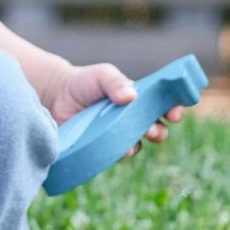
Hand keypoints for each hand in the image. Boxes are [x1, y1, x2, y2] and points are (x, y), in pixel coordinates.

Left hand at [42, 60, 183, 158]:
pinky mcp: (103, 147)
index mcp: (137, 100)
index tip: (174, 112)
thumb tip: (131, 96)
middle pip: (155, 129)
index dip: (173, 109)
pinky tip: (120, 149)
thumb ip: (115, 81)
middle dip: (159, 131)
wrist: (55, 96)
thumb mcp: (102, 75)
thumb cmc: (84, 83)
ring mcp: (117, 135)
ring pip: (138, 144)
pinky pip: (117, 155)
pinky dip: (121, 153)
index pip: (162, 106)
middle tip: (153, 128)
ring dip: (140, 143)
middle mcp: (131, 119)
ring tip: (136, 138)